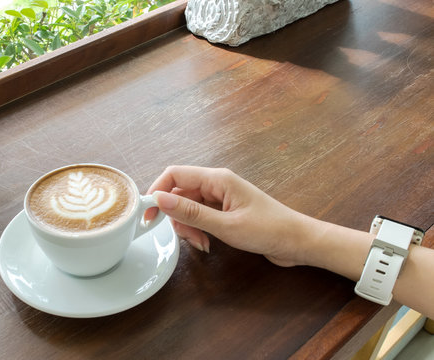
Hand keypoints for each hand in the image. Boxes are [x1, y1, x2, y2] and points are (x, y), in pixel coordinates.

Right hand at [146, 166, 315, 266]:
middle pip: (180, 192)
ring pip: (188, 207)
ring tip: (201, 244)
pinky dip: (197, 230)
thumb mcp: (226, 225)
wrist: (297, 242)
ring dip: (187, 227)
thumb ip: (191, 213)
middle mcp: (216, 184)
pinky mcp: (224, 211)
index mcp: (217, 179)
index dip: (157, 191)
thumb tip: (160, 199)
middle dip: (176, 216)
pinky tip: (206, 243)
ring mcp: (220, 198)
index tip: (149, 215)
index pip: (174, 174)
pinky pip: (200, 216)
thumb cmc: (268, 230)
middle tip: (186, 238)